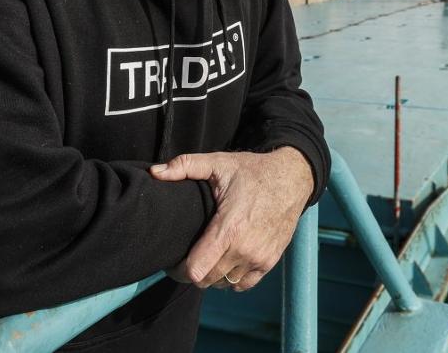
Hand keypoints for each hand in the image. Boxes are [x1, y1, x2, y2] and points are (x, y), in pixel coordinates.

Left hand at [150, 147, 313, 291]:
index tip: (173, 261)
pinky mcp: (270, 261)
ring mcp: (259, 258)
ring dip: (213, 275)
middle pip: (206, 281)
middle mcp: (245, 249)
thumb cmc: (253, 171)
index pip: (196, 270)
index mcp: (229, 228)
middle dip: (193, 272)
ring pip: (224, 284)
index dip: (178, 270)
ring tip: (208, 256)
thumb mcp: (219, 163)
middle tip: (188, 257)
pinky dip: (232, 278)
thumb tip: (155, 172)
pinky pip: (243, 285)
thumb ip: (185, 166)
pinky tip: (227, 260)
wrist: (293, 178)